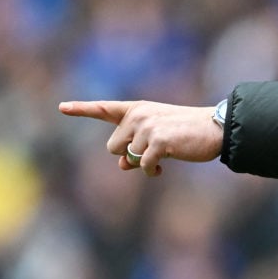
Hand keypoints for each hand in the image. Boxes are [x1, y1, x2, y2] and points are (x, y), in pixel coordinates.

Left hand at [59, 100, 223, 176]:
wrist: (215, 128)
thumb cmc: (188, 132)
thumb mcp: (158, 137)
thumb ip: (135, 146)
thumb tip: (121, 164)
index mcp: (138, 109)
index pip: (105, 108)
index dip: (81, 108)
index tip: (61, 107)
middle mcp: (138, 115)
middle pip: (113, 146)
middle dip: (129, 154)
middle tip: (153, 150)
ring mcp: (147, 127)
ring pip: (127, 158)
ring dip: (144, 163)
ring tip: (165, 154)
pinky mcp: (157, 141)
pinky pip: (143, 166)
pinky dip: (152, 171)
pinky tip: (163, 168)